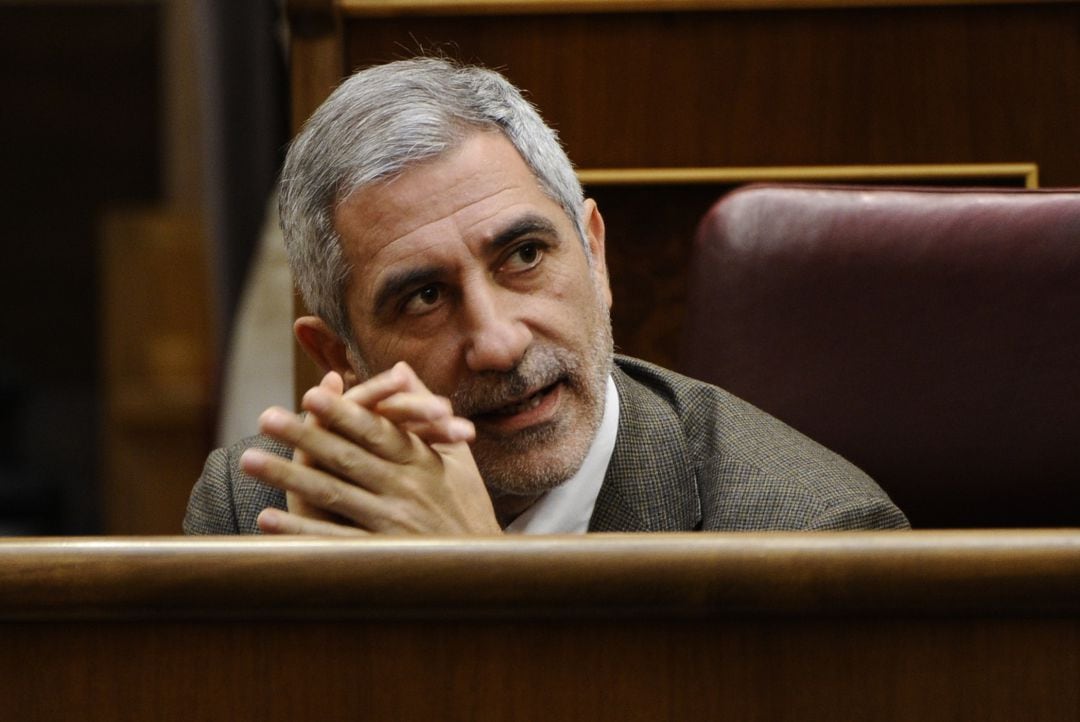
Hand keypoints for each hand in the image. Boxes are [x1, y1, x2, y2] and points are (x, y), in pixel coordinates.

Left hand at [242, 362, 499, 535]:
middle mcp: (406, 490)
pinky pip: (332, 542)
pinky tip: (266, 521)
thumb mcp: (456, 457)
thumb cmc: (467, 507)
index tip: (311, 393)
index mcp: (423, 462)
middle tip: (266, 416)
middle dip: (305, 436)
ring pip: (333, 495)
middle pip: (347, 458)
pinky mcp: (380, 556)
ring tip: (248, 459)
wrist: (483, 570)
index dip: (345, 413)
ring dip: (288, 478)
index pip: (378, 432)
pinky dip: (299, 534)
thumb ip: (425, 410)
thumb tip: (399, 367)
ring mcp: (391, 525)